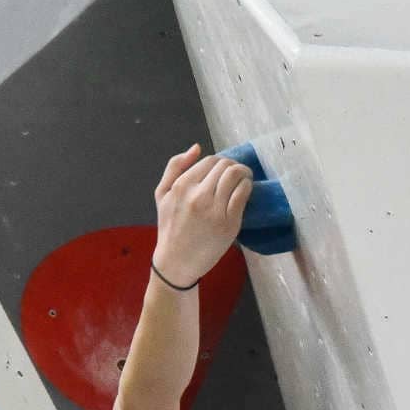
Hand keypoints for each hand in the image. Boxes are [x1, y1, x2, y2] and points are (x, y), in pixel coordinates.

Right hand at [151, 144, 249, 283]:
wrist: (176, 262)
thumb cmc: (169, 228)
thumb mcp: (162, 194)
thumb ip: (175, 167)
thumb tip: (197, 148)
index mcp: (182, 186)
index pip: (210, 161)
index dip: (221, 162)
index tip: (225, 170)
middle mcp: (198, 195)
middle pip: (224, 166)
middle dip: (234, 166)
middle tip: (238, 173)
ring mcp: (214, 210)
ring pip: (235, 176)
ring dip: (244, 173)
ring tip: (245, 178)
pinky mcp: (228, 223)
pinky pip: (242, 194)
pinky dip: (247, 187)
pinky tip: (246, 190)